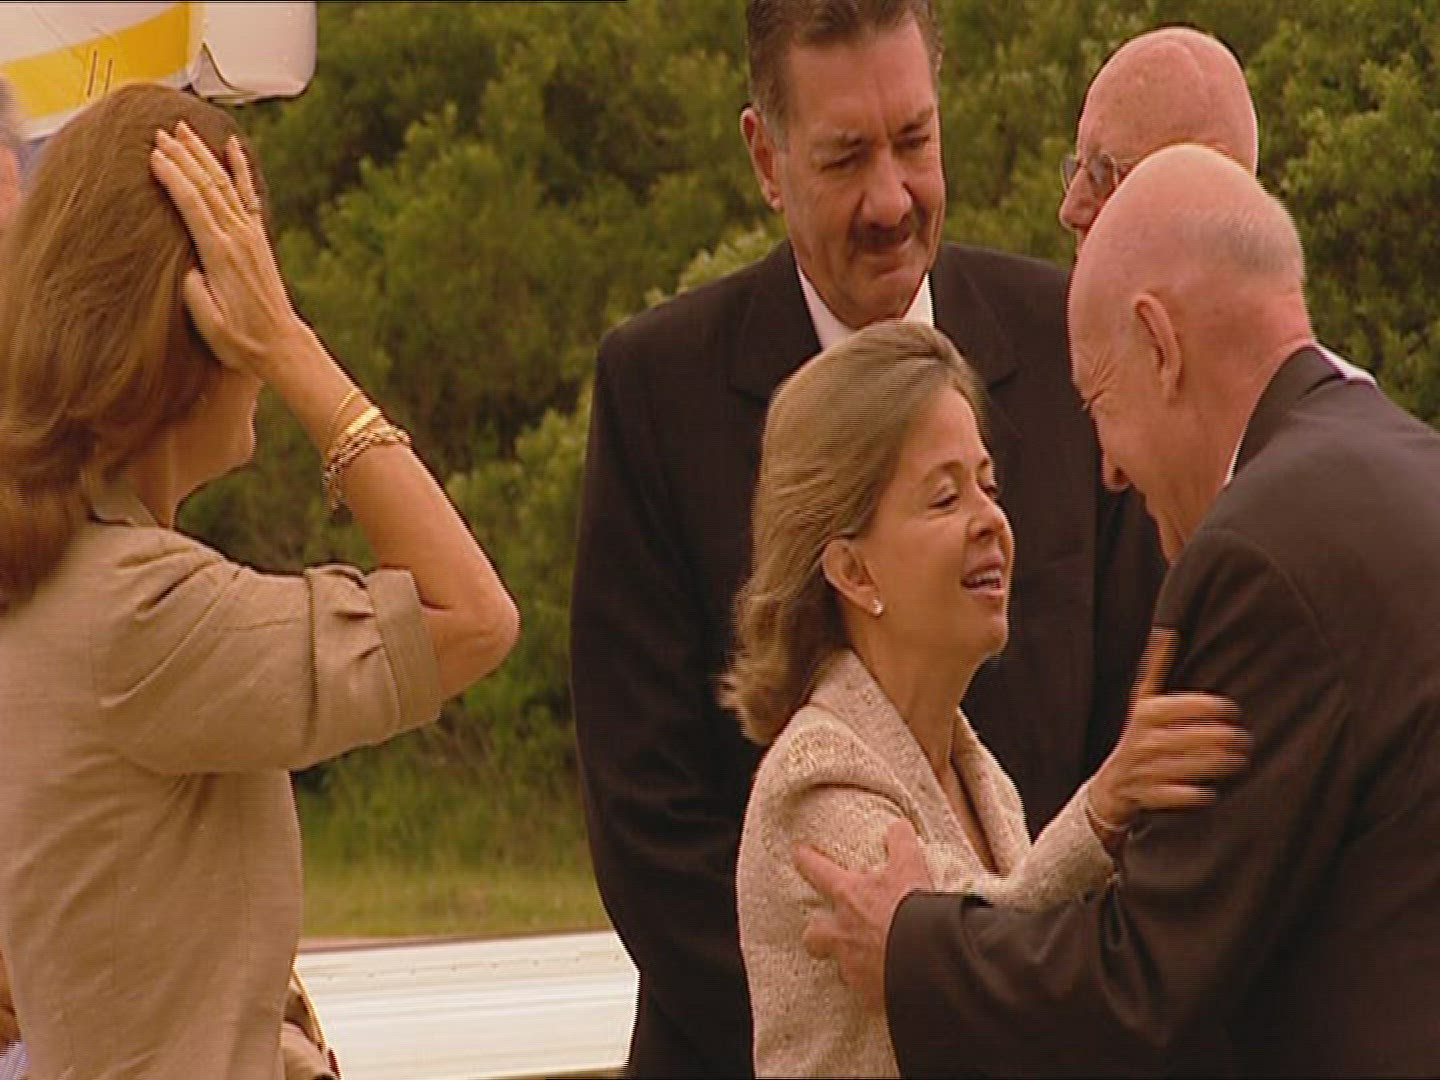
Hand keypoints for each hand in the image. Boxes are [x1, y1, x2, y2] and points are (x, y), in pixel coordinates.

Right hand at [149, 122, 309, 383]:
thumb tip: (186, 264)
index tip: (153, 154)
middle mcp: (238, 238)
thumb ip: (194, 291)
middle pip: (207, 186)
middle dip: (182, 156)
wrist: (280, 344)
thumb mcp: (208, 322)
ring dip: (202, 155)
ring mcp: (251, 235)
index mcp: (221, 255)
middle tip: (159, 131)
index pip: (193, 204)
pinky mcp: (258, 237)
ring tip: (182, 129)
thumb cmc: (240, 339)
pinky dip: (240, 168)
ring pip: (224, 184)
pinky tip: (232, 146)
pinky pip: (247, 194)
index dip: (173, 176)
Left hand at [795, 819, 931, 1012]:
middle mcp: (842, 933)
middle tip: (825, 931)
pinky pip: (866, 992)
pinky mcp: (868, 995)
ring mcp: (852, 967)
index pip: (818, 870)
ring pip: (841, 966)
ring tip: (866, 961)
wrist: (926, 960)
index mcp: (849, 896)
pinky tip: (888, 985)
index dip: (806, 860)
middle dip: (816, 933)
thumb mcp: (910, 866)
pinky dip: (875, 988)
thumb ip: (901, 843)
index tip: (798, 852)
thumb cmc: (913, 909)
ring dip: (851, 962)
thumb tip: (897, 827)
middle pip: (814, 934)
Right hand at [1089, 627, 1248, 834]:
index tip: (1233, 712)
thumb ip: (1156, 669)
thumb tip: (1167, 632)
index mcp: (1145, 713)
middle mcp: (1144, 740)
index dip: (1216, 708)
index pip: (1188, 706)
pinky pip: (1185, 795)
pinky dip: (1201, 793)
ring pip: (1194, 766)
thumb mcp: (1142, 702)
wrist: (1112, 786)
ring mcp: (1147, 770)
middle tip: (1245, 740)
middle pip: (1196, 737)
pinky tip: (1213, 788)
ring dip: (1222, 764)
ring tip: (1240, 759)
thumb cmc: (1139, 737)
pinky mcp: (1152, 796)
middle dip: (1227, 739)